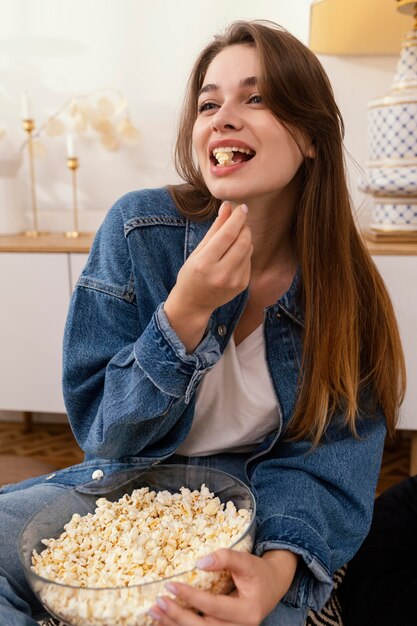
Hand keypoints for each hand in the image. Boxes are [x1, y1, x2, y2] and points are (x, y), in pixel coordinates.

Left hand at [148, 548, 297, 625]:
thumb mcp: (246, 561)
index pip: (213, 606)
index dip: (191, 596)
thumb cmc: (258, 572)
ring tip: (154, 612)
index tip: (170, 585)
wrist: (272, 585)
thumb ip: (225, 558)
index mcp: (248, 611)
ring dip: (174, 625)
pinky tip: (164, 620)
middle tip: (158, 602)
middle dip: (177, 616)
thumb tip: (199, 562)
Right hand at [164, 202, 252, 351]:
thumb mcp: (198, 251)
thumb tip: (227, 207)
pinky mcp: (242, 286)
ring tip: (235, 237)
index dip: (237, 219)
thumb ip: (215, 229)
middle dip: (244, 227)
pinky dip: (244, 252)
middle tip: (239, 220)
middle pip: (242, 242)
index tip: (242, 207)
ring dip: (245, 238)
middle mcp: (220, 274)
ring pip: (248, 250)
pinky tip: (234, 254)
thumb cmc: (192, 274)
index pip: (227, 235)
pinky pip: (249, 261)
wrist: (194, 303)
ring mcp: (233, 282)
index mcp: (204, 263)